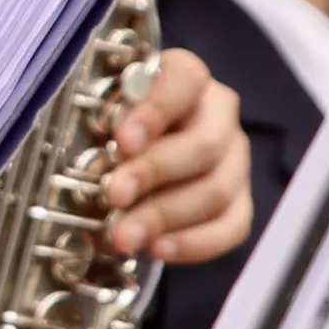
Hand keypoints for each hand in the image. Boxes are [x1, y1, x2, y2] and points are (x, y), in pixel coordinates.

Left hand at [100, 52, 251, 264]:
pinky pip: (232, 226)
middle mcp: (218, 114)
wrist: (138, 154)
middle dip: (154, 173)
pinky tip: (158, 250)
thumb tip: (88, 160)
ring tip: (123, 236)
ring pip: (217, 189)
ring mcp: (235, 159)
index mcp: (186, 78)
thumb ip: (102, 124)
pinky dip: (195, 243)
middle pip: (204, 144)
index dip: (156, 111)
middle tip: (114, 195)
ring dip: (165, 217)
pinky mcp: (240, 200)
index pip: (185, 80)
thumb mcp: (103, 114)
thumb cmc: (115, 127)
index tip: (124, 141)